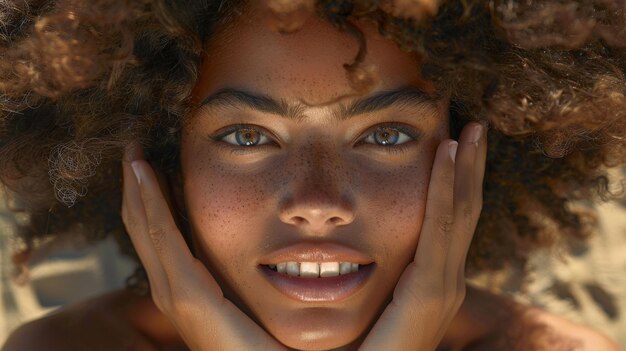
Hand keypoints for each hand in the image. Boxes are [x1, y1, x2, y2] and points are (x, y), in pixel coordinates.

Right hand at [121, 144, 286, 350]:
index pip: (158, 236)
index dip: (149, 199)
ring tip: (133, 152)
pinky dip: (150, 200)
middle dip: (136, 187)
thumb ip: (233, 273)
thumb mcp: (242, 296)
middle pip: (143, 227)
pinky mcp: (190, 295)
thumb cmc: (262, 342)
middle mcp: (170, 290)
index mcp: (182, 289)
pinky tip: (145, 171)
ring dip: (138, 186)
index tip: (151, 166)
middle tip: (133, 149)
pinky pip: (163, 236)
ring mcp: (175, 293)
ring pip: (146, 226)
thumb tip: (249, 245)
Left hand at [359, 122, 487, 349]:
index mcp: (428, 281)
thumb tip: (321, 237)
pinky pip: (441, 227)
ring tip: (471, 128)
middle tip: (472, 125)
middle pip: (463, 210)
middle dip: (470, 167)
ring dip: (466, 167)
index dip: (453, 183)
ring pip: (460, 211)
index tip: (451, 145)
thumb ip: (354, 271)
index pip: (447, 222)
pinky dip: (446, 187)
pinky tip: (447, 152)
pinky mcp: (431, 291)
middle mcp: (443, 280)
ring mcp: (442, 286)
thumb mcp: (362, 302)